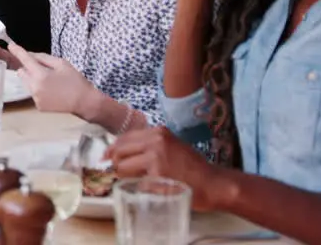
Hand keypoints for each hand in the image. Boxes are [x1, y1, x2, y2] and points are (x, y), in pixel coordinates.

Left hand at [10, 46, 94, 116]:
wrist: (84, 102)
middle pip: (21, 72)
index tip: (11, 45)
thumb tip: (30, 54)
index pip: (25, 60)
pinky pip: (32, 92)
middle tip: (43, 69)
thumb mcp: (61, 63)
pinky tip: (51, 91)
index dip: (17, 51)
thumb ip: (43, 58)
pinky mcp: (38, 106)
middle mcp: (34, 87)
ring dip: (33, 79)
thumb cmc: (74, 80)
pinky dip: (38, 89)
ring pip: (26, 83)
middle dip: (28, 68)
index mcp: (41, 75)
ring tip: (50, 82)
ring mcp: (35, 98)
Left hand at [106, 127, 226, 210]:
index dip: (113, 149)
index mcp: (158, 132)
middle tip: (117, 173)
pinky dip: (139, 187)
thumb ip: (150, 146)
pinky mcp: (157, 175)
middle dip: (115, 163)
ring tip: (136, 181)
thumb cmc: (194, 168)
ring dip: (124, 177)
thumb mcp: (172, 146)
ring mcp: (155, 157)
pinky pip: (136, 182)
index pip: (124, 137)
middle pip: (119, 151)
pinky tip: (151, 188)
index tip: (106, 157)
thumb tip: (124, 153)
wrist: (213, 183)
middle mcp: (155, 141)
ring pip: (122, 167)